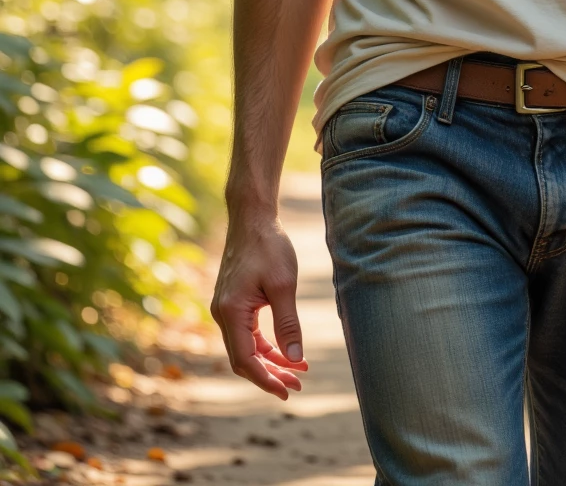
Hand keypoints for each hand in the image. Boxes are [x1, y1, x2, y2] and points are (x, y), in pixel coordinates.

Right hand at [211, 216, 308, 398]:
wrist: (252, 218)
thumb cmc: (269, 246)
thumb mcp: (284, 285)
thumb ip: (288, 324)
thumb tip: (296, 358)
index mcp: (231, 312)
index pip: (245, 360)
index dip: (266, 380)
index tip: (288, 391)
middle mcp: (222, 314)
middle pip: (243, 359)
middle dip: (270, 374)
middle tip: (298, 385)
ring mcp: (225, 308)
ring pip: (245, 348)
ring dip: (270, 361)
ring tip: (297, 370)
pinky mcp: (232, 302)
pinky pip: (246, 333)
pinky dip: (265, 345)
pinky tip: (285, 349)